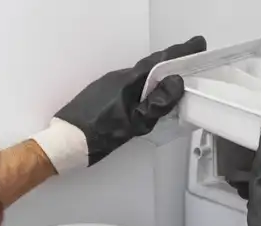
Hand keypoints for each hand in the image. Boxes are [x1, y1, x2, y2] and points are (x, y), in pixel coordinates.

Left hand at [32, 36, 206, 172]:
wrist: (62, 144)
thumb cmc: (95, 138)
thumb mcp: (131, 126)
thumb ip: (155, 106)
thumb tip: (176, 84)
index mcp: (127, 82)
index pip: (159, 62)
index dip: (180, 53)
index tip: (198, 45)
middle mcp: (117, 78)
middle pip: (150, 67)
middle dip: (171, 64)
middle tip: (190, 63)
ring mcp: (107, 86)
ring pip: (138, 78)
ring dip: (156, 78)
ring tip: (172, 84)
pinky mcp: (100, 95)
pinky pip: (128, 86)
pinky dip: (142, 88)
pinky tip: (145, 99)